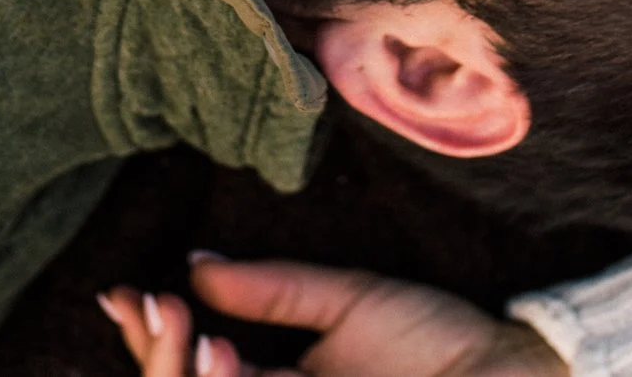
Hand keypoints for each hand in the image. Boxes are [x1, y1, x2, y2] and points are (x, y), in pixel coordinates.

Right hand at [98, 253, 567, 376]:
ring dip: (183, 374)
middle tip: (154, 308)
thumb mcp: (347, 302)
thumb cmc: (437, 341)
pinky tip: (222, 358)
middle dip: (158, 358)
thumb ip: (273, 289)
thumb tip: (196, 265)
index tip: (125, 293)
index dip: (152, 337)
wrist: (507, 371)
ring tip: (193, 335)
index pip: (197, 366)